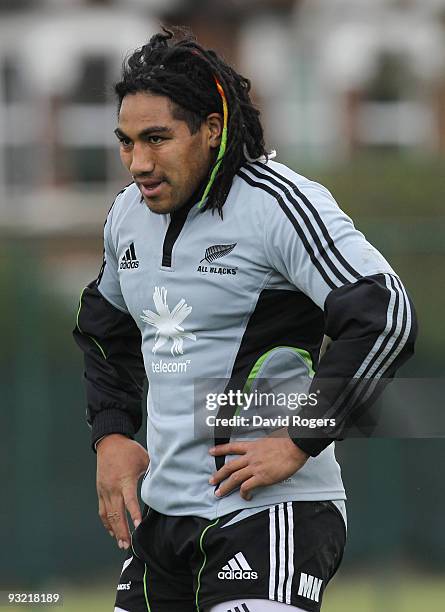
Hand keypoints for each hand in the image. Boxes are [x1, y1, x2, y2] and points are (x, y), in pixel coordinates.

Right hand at [96, 434, 148, 549]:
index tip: (138, 525)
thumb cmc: (128, 450)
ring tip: (121, 543)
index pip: (129, 500)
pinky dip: (107, 522)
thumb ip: (153, 471)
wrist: (109, 442)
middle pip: (116, 513)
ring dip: (114, 530)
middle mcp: (112, 487)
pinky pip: (102, 510)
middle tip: (128, 544)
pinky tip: (112, 531)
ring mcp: (104, 490)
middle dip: (122, 530)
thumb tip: (167, 481)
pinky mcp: (100, 491)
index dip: (134, 513)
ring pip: (108, 515)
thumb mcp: (144, 458)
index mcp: (125, 480)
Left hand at [208, 430, 308, 500]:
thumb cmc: (288, 441)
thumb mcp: (271, 439)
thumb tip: (265, 449)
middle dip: (219, 474)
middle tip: (212, 481)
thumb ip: (264, 446)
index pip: (232, 447)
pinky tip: (245, 497)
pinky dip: (243, 493)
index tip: (212, 451)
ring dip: (225, 487)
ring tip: (219, 493)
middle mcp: (251, 457)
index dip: (220, 449)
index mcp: (253, 446)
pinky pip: (247, 487)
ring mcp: (255, 467)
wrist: (295, 446)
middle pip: (230, 466)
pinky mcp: (262, 477)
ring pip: (234, 478)